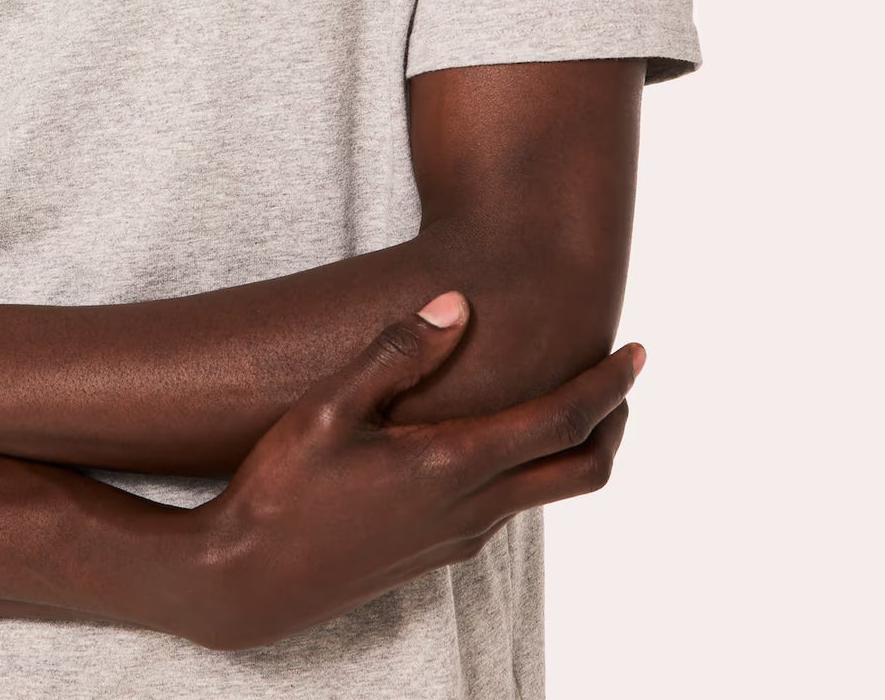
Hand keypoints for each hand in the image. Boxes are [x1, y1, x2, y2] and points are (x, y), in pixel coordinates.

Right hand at [187, 292, 641, 650]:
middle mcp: (471, 510)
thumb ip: (396, 355)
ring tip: (559, 392)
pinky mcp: (438, 552)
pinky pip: (506, 506)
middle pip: (580, 472)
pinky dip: (526, 465)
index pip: (560, 424)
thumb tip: (456, 303)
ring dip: (568, 444)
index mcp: (452, 467)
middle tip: (620, 377)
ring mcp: (458, 537)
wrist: (247, 582)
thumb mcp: (328, 410)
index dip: (607, 386)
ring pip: (544, 490)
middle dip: (612, 421)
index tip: (637, 352)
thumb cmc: (281, 489)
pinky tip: (490, 437)